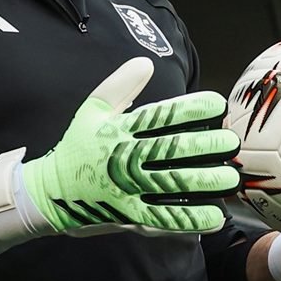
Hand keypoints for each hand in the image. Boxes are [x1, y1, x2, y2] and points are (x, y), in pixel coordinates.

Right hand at [0, 57, 240, 256]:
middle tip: (231, 142)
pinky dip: (189, 218)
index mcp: (117, 129)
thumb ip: (119, 85)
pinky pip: (162, 217)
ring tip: (230, 179)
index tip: (216, 104)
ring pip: (172, 184)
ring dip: (204, 182)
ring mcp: (126, 188)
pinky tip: (214, 216)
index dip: (190, 108)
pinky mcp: (127, 214)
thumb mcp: (91, 110)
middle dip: (205, 146)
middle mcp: (123, 157)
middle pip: (171, 150)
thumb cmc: (77, 147)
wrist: (50, 192)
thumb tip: (146, 62)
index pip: (159, 115)